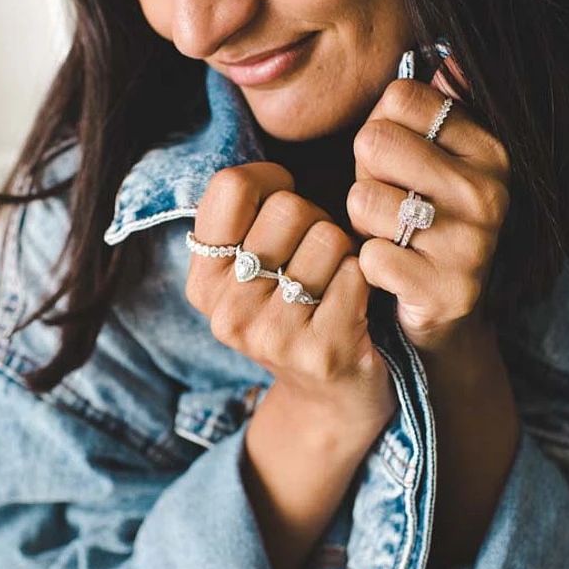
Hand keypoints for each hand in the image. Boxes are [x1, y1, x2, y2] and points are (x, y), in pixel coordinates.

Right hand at [186, 162, 395, 449]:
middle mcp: (227, 310)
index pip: (229, 186)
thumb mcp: (250, 271)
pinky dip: (365, 280)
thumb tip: (267, 168)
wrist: (330, 400)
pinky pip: (357, 272)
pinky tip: (356, 306)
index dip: (268, 180)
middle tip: (317, 255)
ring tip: (335, 281)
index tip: (284, 200)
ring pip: (326, 237)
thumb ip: (244, 220)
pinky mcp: (321, 351)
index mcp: (203, 281)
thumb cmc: (296, 310)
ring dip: (344, 252)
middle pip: (286, 207)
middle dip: (314, 220)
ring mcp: (272, 335)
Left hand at [348, 70, 510, 351]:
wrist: (447, 313)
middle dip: (364, 176)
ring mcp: (471, 242)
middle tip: (386, 205)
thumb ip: (430, 113)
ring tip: (391, 238)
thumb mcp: (435, 163)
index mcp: (488, 149)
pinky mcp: (446, 290)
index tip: (397, 166)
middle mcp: (488, 191)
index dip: (378, 130)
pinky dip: (366, 267)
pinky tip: (392, 273)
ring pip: (363, 200)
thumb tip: (440, 66)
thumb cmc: (425, 226)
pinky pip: (368, 257)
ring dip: (362, 225)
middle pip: (373, 142)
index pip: (398, 98)